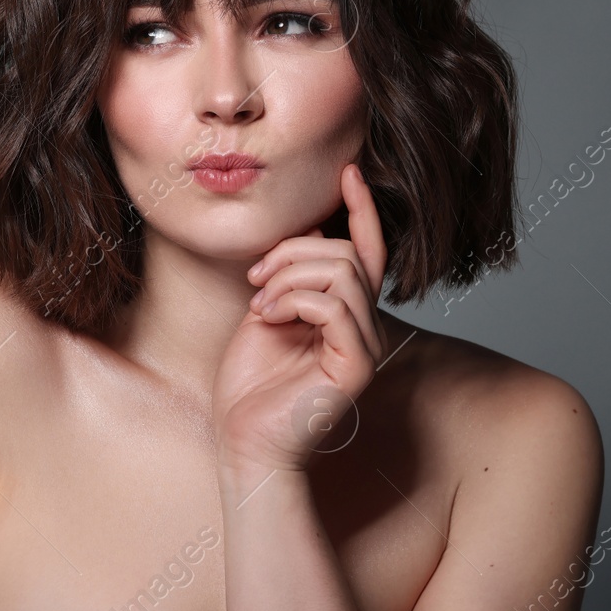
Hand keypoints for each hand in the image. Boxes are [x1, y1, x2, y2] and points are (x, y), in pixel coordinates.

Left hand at [211, 163, 389, 474]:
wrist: (243, 441)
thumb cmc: (249, 385)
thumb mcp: (266, 312)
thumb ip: (289, 277)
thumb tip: (311, 230)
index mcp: (344, 313)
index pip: (368, 251)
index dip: (362, 209)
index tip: (348, 170)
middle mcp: (363, 327)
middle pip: (348, 254)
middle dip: (294, 251)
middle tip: (254, 278)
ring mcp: (364, 347)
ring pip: (343, 273)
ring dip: (289, 276)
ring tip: (259, 304)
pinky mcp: (355, 367)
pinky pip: (336, 306)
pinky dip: (295, 300)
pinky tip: (267, 318)